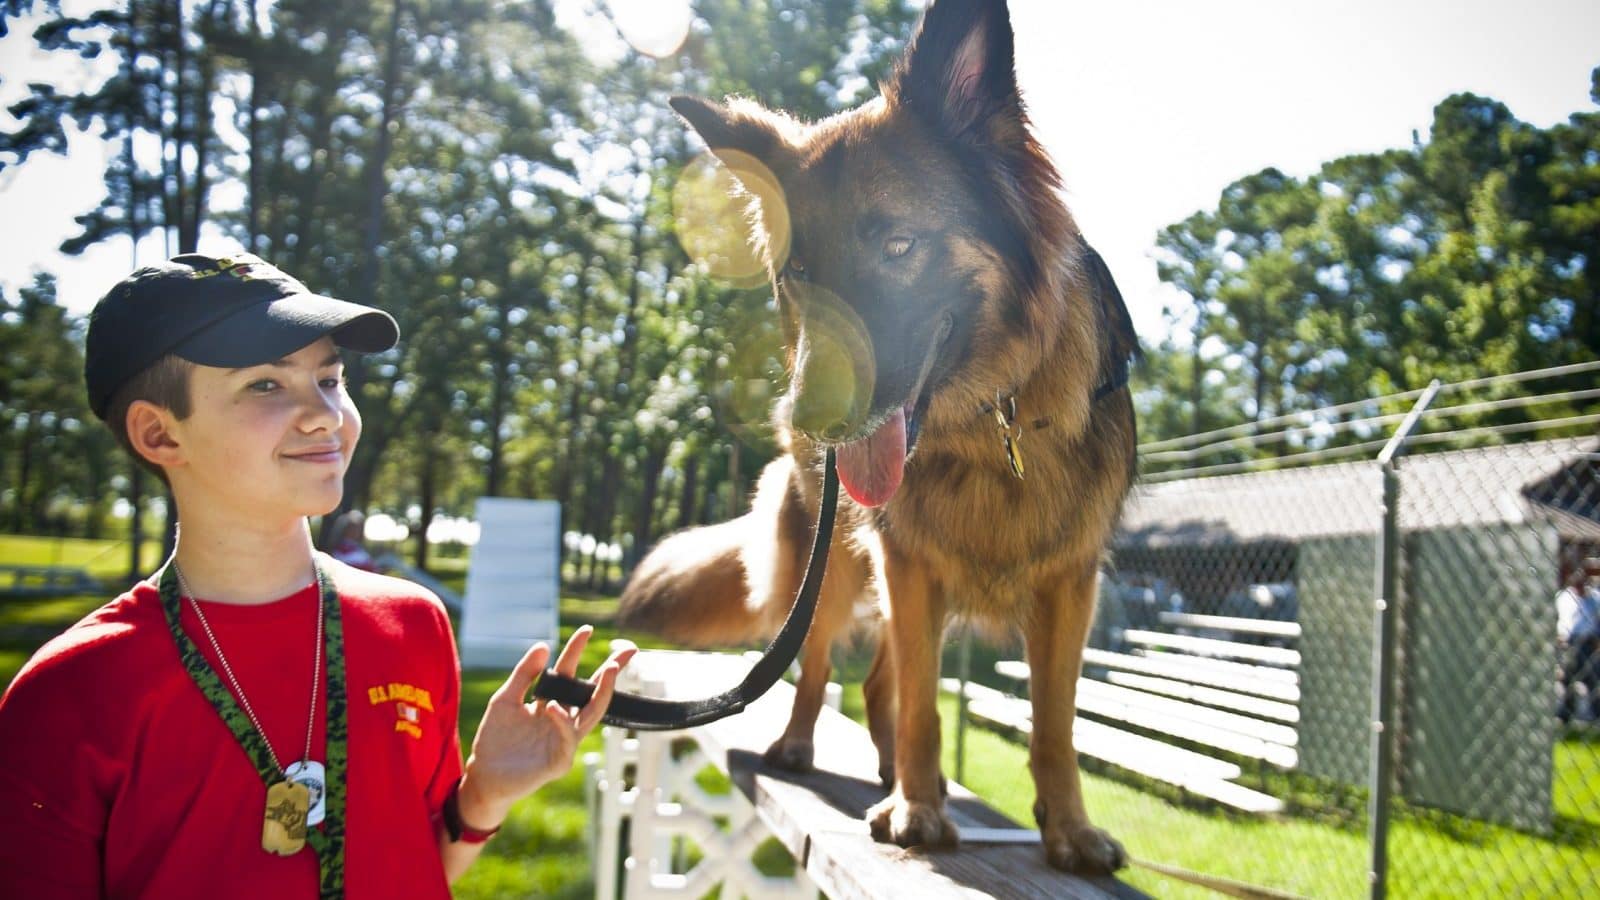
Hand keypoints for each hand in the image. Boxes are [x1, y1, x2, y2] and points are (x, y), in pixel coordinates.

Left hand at [456, 626, 636, 829]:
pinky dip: (563, 721)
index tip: (587, 629)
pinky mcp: (560, 760)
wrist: (483, 775)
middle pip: (593, 692)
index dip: (576, 651)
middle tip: (629, 651)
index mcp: (550, 703)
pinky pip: (568, 738)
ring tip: (610, 670)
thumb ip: (524, 675)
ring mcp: (564, 740)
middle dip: (612, 672)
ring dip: (602, 693)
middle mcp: (563, 720)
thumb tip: (544, 645)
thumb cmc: (495, 739)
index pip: (568, 673)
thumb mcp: (506, 700)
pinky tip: (553, 707)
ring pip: (592, 714)